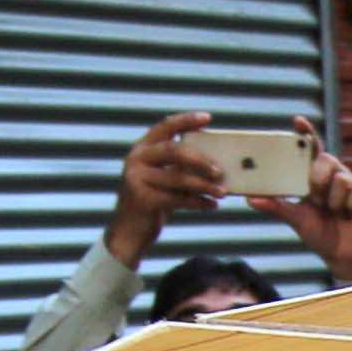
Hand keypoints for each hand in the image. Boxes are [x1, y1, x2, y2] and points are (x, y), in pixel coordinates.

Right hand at [101, 111, 225, 264]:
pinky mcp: (143, 200)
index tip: (207, 118)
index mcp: (142, 148)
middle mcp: (136, 159)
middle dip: (200, 159)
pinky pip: (178, 198)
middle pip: (173, 150)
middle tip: (220, 170)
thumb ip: (179, 166)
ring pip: (178, 177)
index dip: (186, 120)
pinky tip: (211, 205)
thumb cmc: (152, 201)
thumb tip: (216, 161)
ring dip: (204, 185)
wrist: (129, 232)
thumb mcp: (162, 178)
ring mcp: (136, 179)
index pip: (165, 127)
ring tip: (222, 192)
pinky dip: (198, 202)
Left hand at [261, 121, 351, 284]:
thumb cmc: (320, 233)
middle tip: (318, 201)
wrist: (343, 256)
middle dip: (319, 181)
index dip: (307, 133)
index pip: (312, 149)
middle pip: (328, 160)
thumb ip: (277, 206)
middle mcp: (337, 175)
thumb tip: (250, 199)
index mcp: (318, 176)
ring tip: (337, 213)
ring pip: (343, 180)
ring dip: (335, 203)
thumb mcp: (296, 219)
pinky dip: (351, 209)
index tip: (298, 121)